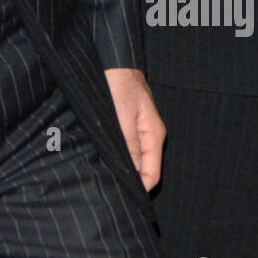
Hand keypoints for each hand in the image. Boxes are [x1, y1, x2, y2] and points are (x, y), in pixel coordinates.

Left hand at [104, 67, 165, 190]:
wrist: (114, 60)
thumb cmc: (119, 82)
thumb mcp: (122, 114)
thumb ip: (129, 143)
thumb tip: (133, 172)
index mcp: (153, 135)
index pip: (152, 174)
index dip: (140, 189)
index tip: (122, 198)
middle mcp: (149, 135)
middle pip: (144, 169)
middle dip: (130, 180)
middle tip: (108, 190)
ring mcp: (140, 129)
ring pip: (134, 158)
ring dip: (122, 167)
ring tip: (103, 177)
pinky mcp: (128, 123)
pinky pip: (127, 147)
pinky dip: (118, 155)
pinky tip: (104, 158)